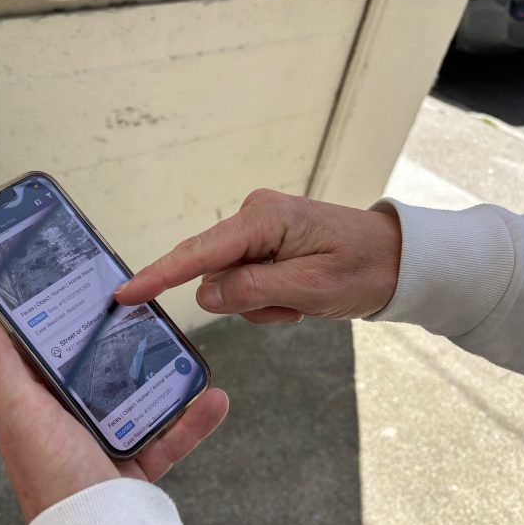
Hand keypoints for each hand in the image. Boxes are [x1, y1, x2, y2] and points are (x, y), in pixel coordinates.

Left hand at [0, 301, 228, 521]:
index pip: (41, 347)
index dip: (56, 314)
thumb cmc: (54, 479)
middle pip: (93, 367)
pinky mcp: (135, 460)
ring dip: (162, 374)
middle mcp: (65, 418)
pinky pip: (167, 432)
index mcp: (33, 401)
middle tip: (142, 306)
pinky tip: (212, 398)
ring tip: (181, 349)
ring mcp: (102, 438)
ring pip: (135, 395)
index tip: (75, 281)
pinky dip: (190, 418)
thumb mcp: (22, 411)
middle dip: (118, 339)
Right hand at [116, 189, 400, 321]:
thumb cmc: (363, 269)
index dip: (158, 276)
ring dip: (260, 302)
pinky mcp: (265, 244)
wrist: (399, 260)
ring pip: (230, 283)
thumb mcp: (309, 287)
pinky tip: (297, 297)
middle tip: (290, 307)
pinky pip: (245, 281)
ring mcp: (258, 230)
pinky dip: (267, 298)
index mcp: (261, 219)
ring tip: (299, 302)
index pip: (197, 253)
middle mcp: (253, 217)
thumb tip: (204, 294)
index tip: (124, 293)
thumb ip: (251, 290)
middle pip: (213, 271)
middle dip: (245, 299)